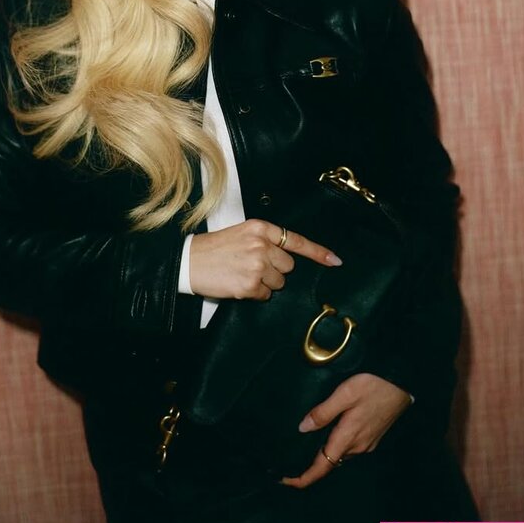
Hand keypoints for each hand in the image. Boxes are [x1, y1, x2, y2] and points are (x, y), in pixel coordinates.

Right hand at [188, 219, 341, 299]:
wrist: (188, 261)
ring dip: (264, 283)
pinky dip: (254, 293)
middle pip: (288, 266)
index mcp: (259, 228)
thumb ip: (264, 241)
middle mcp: (261, 244)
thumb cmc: (213, 249)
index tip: (335, 261)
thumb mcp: (240, 234)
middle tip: (251, 266)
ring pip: (278, 283)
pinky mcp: (250, 284)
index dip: (317, 252)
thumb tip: (288, 260)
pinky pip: (265, 295)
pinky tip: (238, 284)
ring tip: (242, 274)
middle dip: (275, 270)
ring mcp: (257, 265)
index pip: (295, 240)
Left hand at [281, 373, 411, 488]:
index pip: (323, 466)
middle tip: (290, 459)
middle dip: (310, 465)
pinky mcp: (372, 436)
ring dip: (323, 455)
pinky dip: (334, 446)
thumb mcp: (344, 394)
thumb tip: (303, 428)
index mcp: (348, 438)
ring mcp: (367, 443)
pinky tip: (327, 435)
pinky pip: (349, 447)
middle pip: (330, 462)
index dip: (305, 477)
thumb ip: (324, 412)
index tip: (287, 480)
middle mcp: (358, 447)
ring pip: (339, 454)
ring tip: (304, 447)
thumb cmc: (373, 386)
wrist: (402, 384)